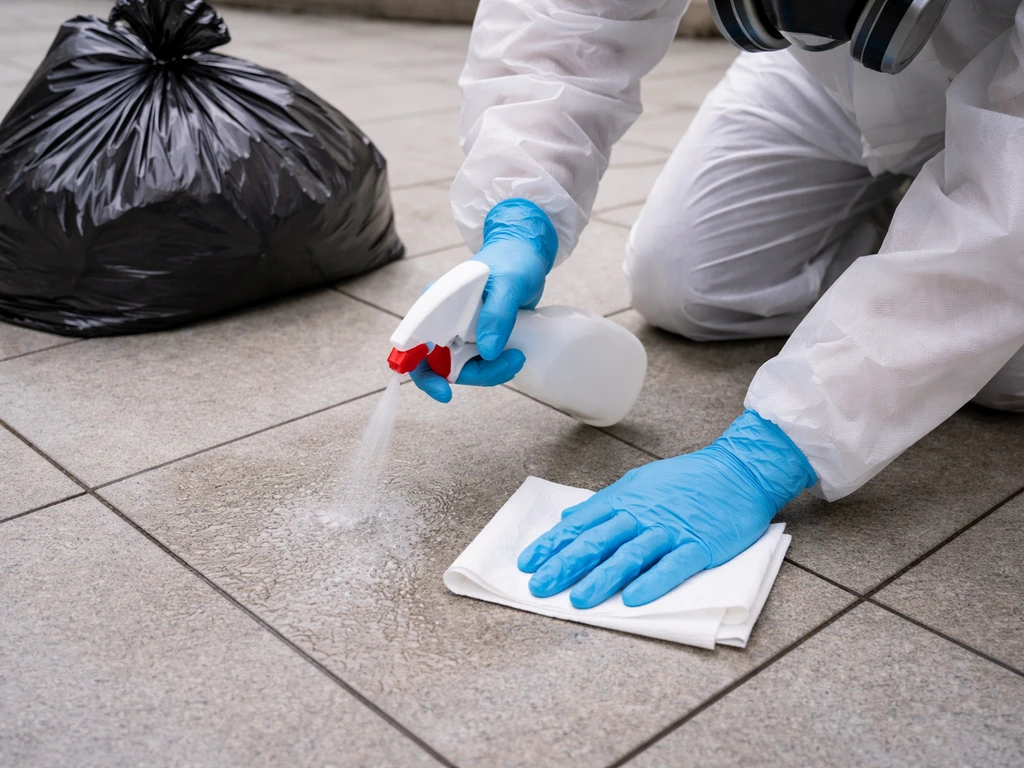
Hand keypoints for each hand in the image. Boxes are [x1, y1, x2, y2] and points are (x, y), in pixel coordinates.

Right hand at [411, 198, 557, 401]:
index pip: (413, 341)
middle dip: (471, 375)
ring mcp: (457, 331)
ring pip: (460, 368)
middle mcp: (441, 320)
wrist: (526, 255)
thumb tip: (487, 352)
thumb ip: (497, 315)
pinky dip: (493, 368)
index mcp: (435, 303)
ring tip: (517, 357)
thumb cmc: (513, 261)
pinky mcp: (474, 338)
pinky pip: (476, 364)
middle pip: (438, 364)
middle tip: (507, 367)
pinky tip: (513, 357)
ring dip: (488, 372)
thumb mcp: (508, 284)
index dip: (421, 369)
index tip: (444, 389)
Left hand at [518, 411, 815, 607]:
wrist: (738, 471)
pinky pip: (674, 566)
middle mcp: (643, 515)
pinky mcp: (700, 546)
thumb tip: (569, 519)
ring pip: (630, 556)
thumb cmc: (687, 479)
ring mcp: (671, 531)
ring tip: (579, 600)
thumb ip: (604, 505)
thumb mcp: (639, 483)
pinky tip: (634, 599)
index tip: (527, 564)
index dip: (552, 545)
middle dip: (566, 565)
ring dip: (603, 579)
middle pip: (598, 541)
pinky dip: (653, 582)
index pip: (581, 525)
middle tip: (540, 587)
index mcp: (625, 500)